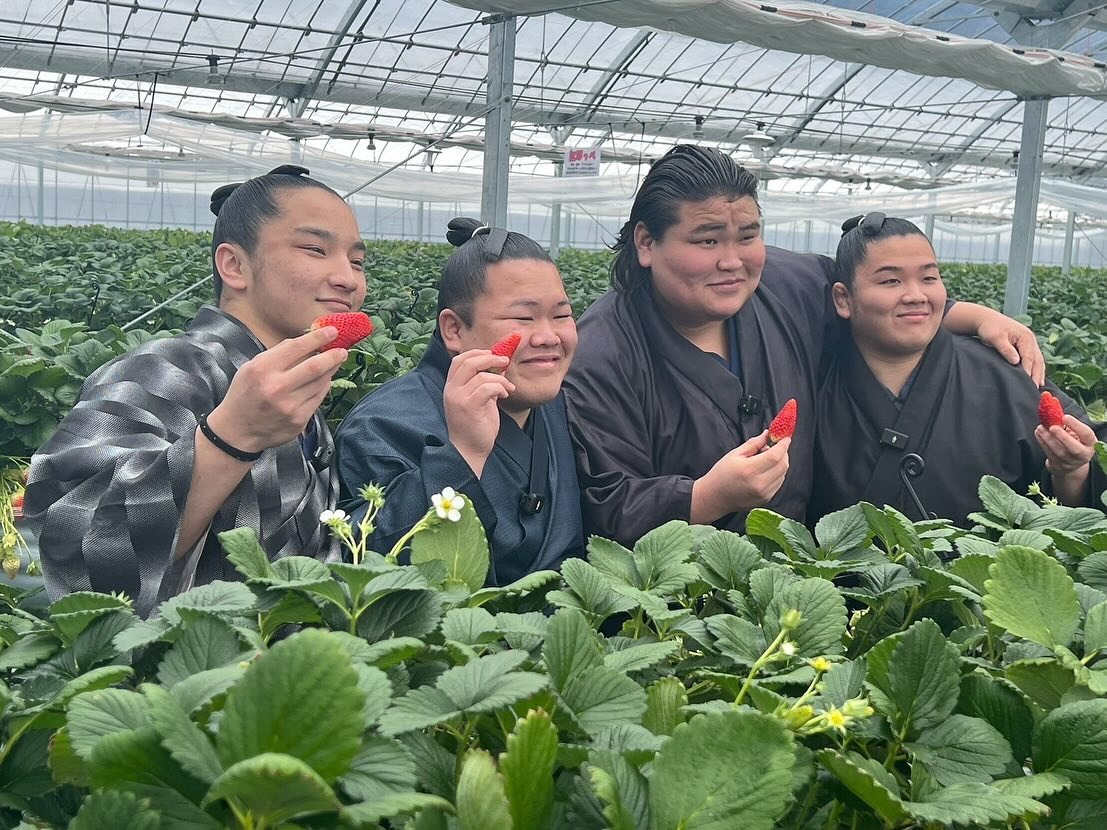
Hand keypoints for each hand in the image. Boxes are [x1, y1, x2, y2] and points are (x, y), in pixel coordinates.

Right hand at [206, 326, 346, 453]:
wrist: (237, 431)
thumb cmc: (245, 394)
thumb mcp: (252, 367)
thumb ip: (278, 354)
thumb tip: (307, 342)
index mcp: (262, 369)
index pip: (296, 347)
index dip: (318, 337)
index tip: (332, 331)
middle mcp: (277, 387)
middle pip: (315, 366)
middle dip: (333, 355)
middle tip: (342, 350)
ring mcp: (290, 406)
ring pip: (320, 382)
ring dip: (331, 371)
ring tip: (335, 362)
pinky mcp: (299, 420)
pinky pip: (319, 398)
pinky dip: (324, 386)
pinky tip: (325, 380)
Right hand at [443, 349, 514, 476]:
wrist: (469, 451)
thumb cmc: (475, 427)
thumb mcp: (480, 400)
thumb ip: (485, 383)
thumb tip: (499, 367)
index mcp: (451, 387)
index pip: (459, 360)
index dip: (477, 353)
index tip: (493, 354)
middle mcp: (451, 390)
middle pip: (468, 361)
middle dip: (490, 358)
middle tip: (505, 361)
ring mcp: (458, 398)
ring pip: (482, 375)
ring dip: (500, 379)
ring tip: (508, 388)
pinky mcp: (468, 407)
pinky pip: (487, 388)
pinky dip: (500, 387)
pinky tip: (504, 395)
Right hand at [692, 431, 789, 523]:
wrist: (715, 498)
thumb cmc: (721, 475)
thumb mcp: (734, 454)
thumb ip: (753, 444)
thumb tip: (768, 434)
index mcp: (749, 470)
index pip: (775, 456)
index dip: (783, 445)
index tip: (785, 438)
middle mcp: (759, 484)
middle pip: (783, 465)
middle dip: (783, 453)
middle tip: (775, 446)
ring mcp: (764, 494)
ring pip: (783, 474)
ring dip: (779, 463)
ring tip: (765, 459)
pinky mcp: (766, 499)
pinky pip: (779, 482)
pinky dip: (776, 473)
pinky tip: (765, 470)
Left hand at [977, 314, 1045, 385]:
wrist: (988, 319)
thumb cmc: (990, 328)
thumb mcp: (995, 338)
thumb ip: (1006, 349)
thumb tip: (1016, 361)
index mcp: (1026, 337)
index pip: (1029, 357)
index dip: (1028, 370)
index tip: (1027, 382)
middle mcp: (1031, 340)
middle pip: (1037, 360)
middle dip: (1037, 375)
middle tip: (1034, 389)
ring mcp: (1030, 343)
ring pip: (1038, 361)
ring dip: (1039, 373)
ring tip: (1038, 387)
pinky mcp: (1026, 347)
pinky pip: (1034, 360)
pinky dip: (1036, 369)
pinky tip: (1036, 379)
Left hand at [1036, 414, 1096, 476]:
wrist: (1070, 461)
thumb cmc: (1073, 442)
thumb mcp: (1076, 433)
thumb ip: (1068, 425)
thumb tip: (1054, 412)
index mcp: (1090, 443)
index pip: (1086, 434)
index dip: (1076, 425)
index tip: (1064, 417)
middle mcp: (1083, 454)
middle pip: (1074, 448)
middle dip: (1062, 437)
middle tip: (1052, 427)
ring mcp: (1070, 462)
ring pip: (1059, 452)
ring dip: (1048, 439)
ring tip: (1040, 428)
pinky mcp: (1058, 465)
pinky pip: (1049, 454)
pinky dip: (1042, 443)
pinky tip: (1038, 434)